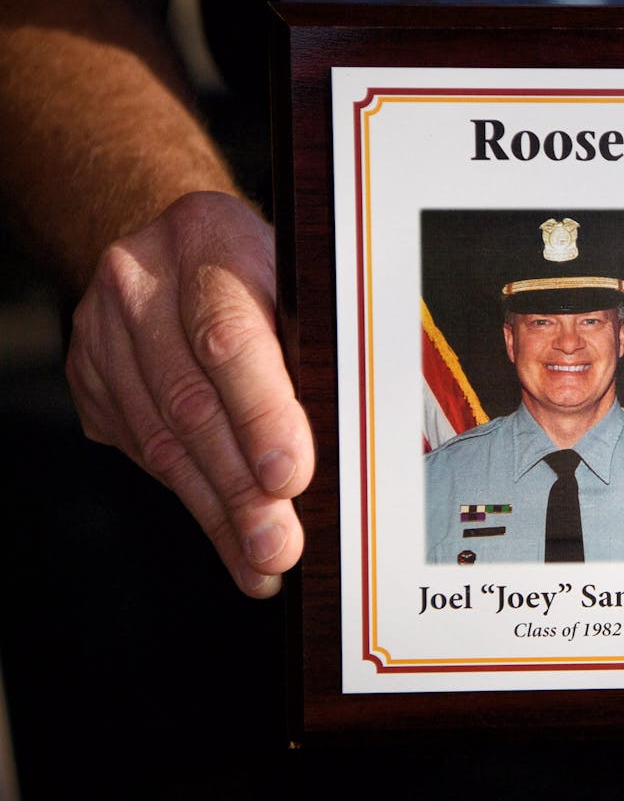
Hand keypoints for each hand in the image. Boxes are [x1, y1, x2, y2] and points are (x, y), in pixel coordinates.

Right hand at [66, 191, 312, 596]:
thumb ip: (319, 337)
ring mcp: (104, 333)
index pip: (229, 336)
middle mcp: (142, 282)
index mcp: (208, 240)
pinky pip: (141, 451)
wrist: (177, 242)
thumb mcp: (298, 274)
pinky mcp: (91, 377)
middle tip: (278, 546)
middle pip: (192, 403)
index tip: (290, 476)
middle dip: (240, 489)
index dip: (261, 413)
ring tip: (259, 561)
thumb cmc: (261, 266)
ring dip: (216, 512)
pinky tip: (226, 535)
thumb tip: (355, 436)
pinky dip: (191, 498)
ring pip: (161, 440)